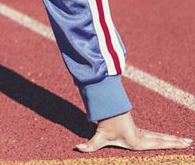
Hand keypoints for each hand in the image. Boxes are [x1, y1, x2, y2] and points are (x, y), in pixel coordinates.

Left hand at [75, 112, 192, 152]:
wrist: (106, 110)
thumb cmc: (104, 124)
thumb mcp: (98, 136)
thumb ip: (89, 145)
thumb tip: (77, 149)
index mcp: (138, 141)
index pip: (158, 143)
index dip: (170, 144)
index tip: (183, 144)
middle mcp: (143, 137)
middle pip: (163, 139)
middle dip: (177, 142)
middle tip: (190, 142)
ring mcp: (143, 134)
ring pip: (162, 137)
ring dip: (174, 139)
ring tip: (188, 141)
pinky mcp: (141, 132)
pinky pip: (157, 135)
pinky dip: (167, 138)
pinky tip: (173, 140)